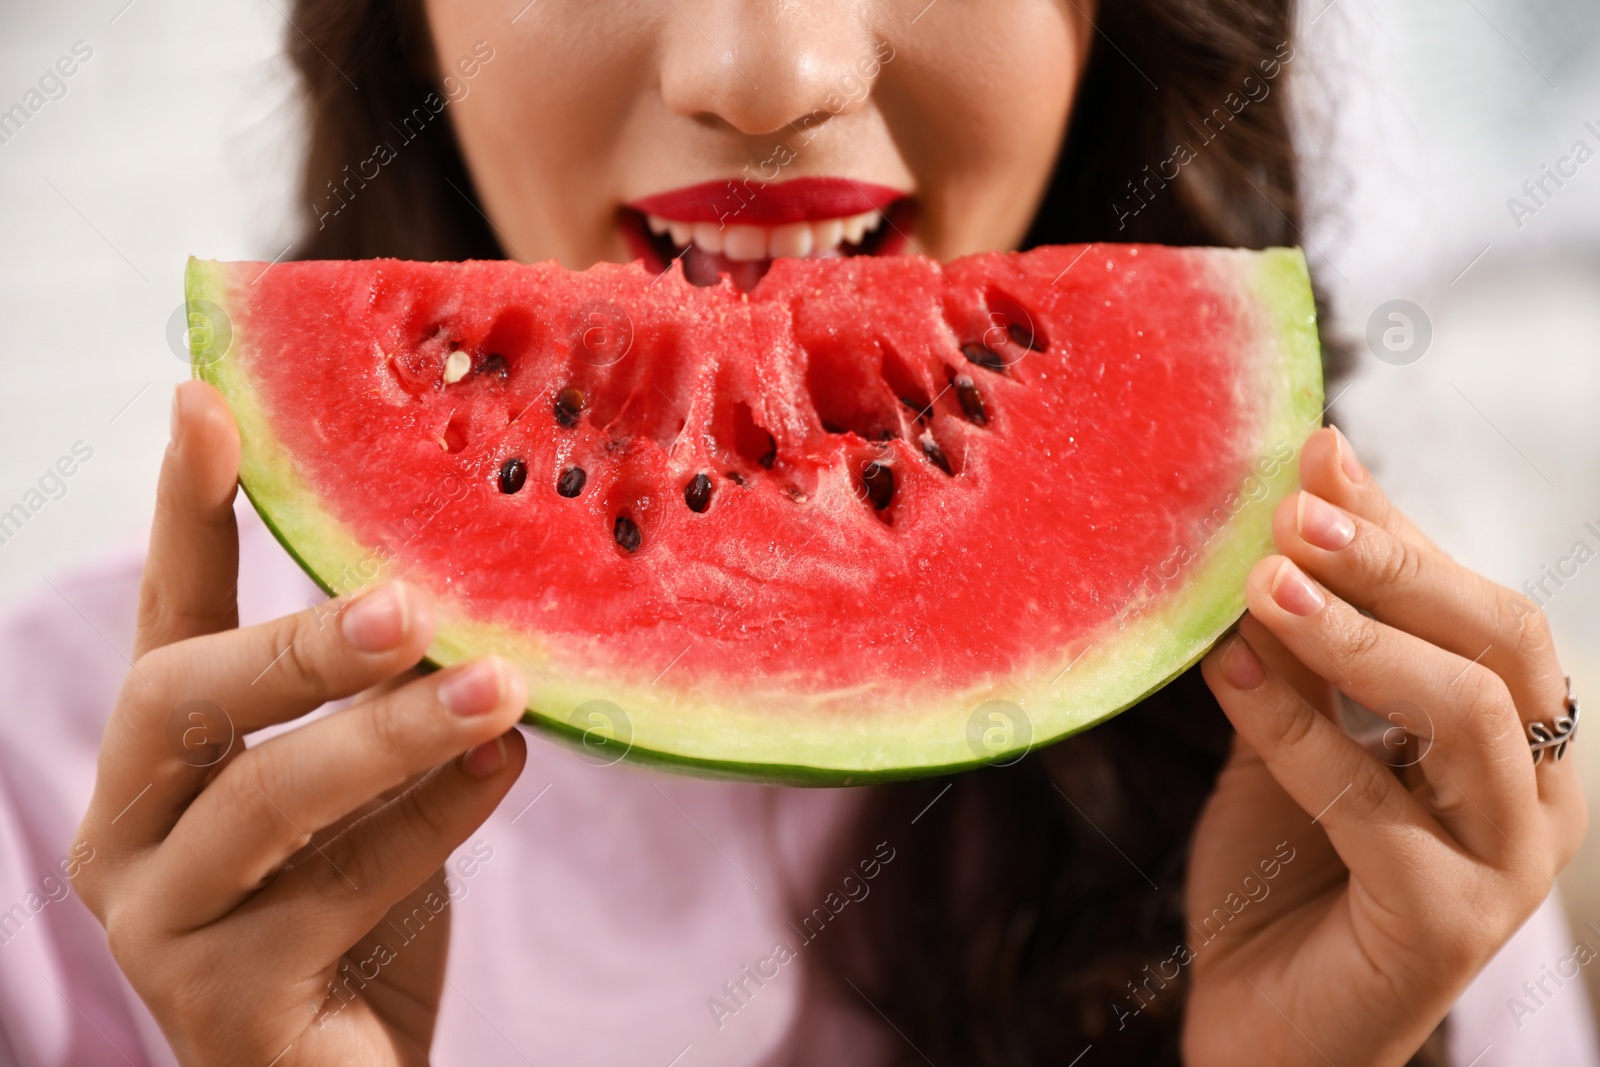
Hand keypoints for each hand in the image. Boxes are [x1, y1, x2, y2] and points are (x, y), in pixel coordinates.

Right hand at [71, 381, 528, 1065]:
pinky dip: (433, 822)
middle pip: (179, 698)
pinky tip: (504, 768)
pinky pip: (337, 891)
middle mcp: (130, 832)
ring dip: (390, 733)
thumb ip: (375, 700)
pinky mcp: (221, 1004)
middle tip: (406, 606)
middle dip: (296, 640)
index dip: (187, 511)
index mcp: (160, 764)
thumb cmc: (355, 913)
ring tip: (497, 685)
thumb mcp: (361, 789)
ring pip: (262, 800)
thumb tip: (455, 589)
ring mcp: (160, 923)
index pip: (166, 617)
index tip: (203, 400)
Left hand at [1184, 426, 1586, 1066]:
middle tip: (1297, 507)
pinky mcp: (1450, 923)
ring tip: (1263, 582)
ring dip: (1357, 632)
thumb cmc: (1280, 883)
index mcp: (1513, 740)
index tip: (1319, 451)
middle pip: (1503, 638)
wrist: (1259, 1031)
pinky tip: (1224, 670)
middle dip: (1399, 560)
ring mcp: (1508, 864)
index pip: (1473, 603)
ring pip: (1464, 710)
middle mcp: (1536, 795)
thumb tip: (1285, 523)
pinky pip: (1369, 799)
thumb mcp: (1289, 743)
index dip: (1400, 524)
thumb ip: (1300, 654)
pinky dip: (1291, 725)